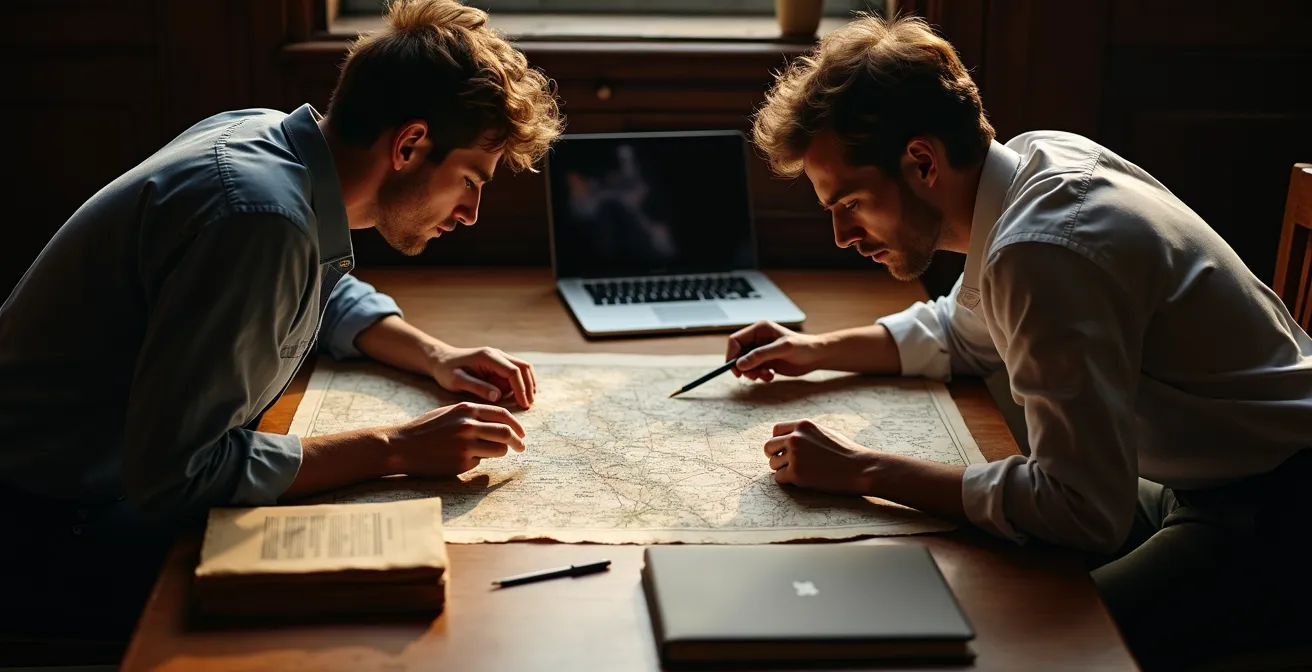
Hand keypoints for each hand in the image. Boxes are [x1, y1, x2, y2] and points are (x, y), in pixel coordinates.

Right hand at [385, 402, 525, 475]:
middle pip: (506, 432)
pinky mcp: (462, 462)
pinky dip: (478, 461)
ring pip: (499, 449)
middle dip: (518, 441)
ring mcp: (466, 444)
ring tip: (489, 452)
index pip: (503, 414)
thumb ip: (474, 415)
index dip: (516, 424)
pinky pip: (480, 462)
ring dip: (500, 452)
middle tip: (521, 447)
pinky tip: (461, 458)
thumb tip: (500, 423)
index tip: (521, 433)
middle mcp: (469, 425)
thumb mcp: (450, 412)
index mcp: (467, 409)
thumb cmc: (426, 428)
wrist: (402, 445)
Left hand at [429, 345, 535, 407]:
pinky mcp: (498, 362)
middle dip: (529, 386)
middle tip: (528, 405)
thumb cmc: (446, 371)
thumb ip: (477, 387)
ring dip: (527, 384)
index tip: (523, 405)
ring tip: (525, 402)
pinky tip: (516, 396)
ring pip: (523, 368)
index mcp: (488, 357)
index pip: (513, 371)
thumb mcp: (457, 381)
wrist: (441, 360)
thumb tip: (497, 396)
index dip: (521, 389)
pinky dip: (520, 383)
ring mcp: (499, 357)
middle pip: (523, 367)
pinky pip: (515, 371)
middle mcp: (497, 354)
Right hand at [726, 320, 827, 381]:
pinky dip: (759, 376)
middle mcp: (757, 339)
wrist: (816, 356)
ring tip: (765, 376)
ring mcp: (761, 351)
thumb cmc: (803, 347)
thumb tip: (740, 364)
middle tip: (753, 376)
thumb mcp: (782, 349)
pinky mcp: (765, 361)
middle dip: (743, 367)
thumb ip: (760, 355)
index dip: (732, 355)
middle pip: (738, 354)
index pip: (735, 340)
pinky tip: (770, 376)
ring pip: (745, 364)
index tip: (736, 369)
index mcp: (759, 329)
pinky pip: (753, 370)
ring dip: (752, 373)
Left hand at [764, 419, 878, 494]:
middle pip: (769, 446)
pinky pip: (779, 478)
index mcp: (803, 425)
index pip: (776, 430)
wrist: (861, 468)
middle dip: (774, 456)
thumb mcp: (825, 432)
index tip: (783, 450)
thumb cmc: (847, 452)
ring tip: (800, 472)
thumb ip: (806, 433)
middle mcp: (796, 438)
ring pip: (773, 464)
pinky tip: (802, 480)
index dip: (778, 441)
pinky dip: (788, 481)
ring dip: (782, 470)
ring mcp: (795, 455)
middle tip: (785, 463)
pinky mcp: (796, 474)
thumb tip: (787, 437)